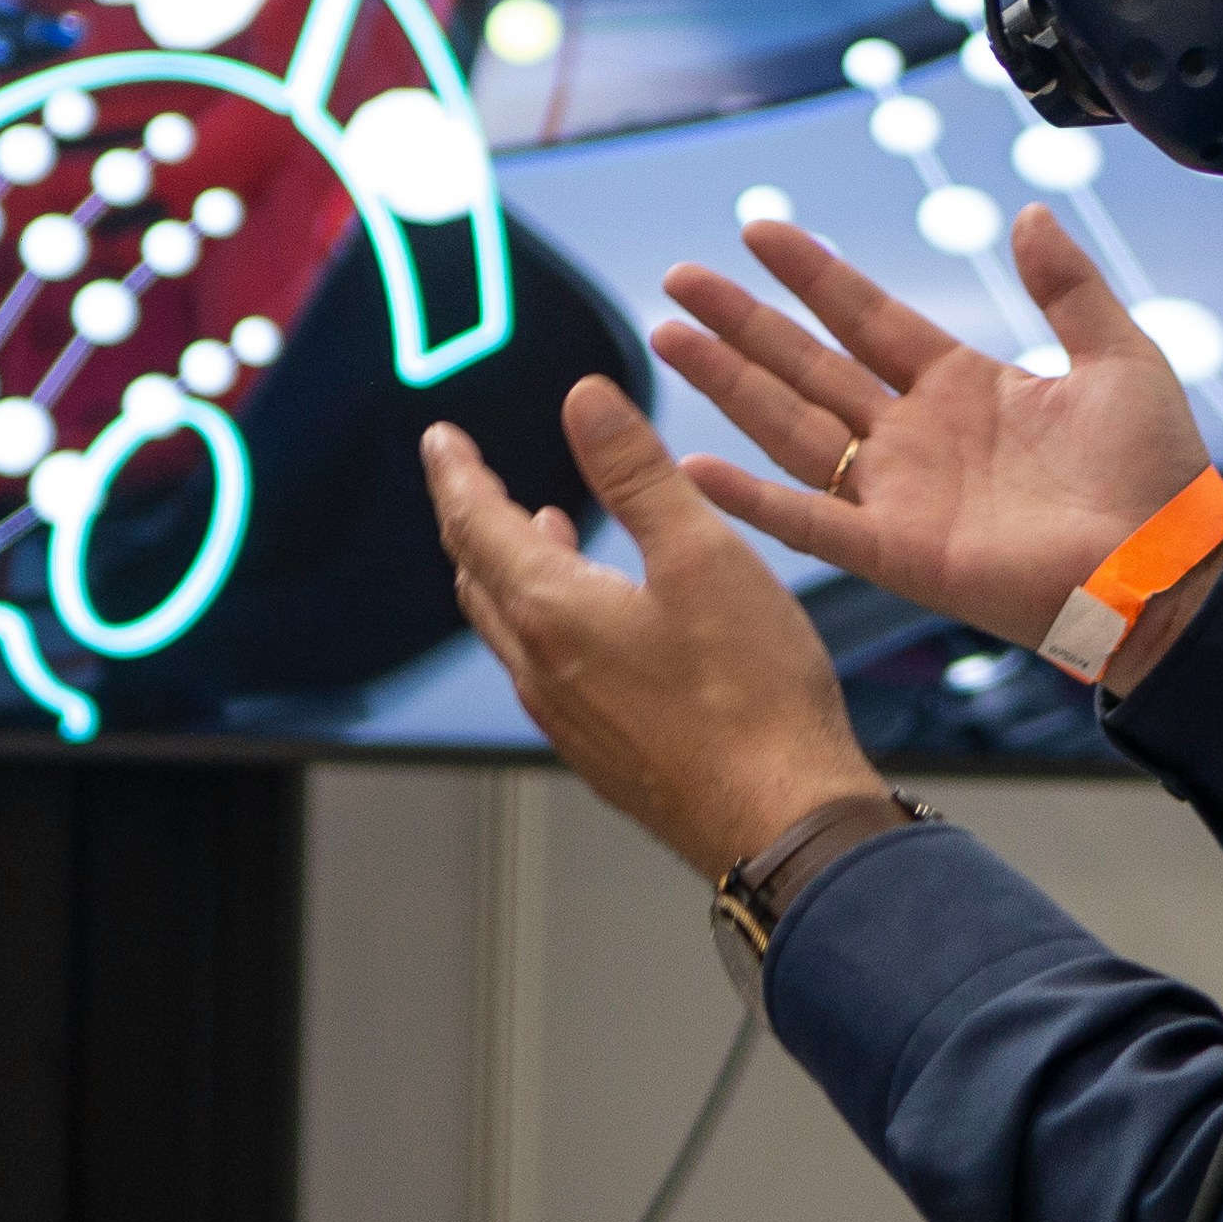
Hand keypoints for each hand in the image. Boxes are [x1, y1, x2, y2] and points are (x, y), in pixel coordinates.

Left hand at [423, 380, 882, 873]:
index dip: (455, 473)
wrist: (781, 819)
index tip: (441, 441)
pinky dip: (545, 621)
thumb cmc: (752, 697)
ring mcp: (567, 719)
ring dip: (509, 570)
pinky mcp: (601, 752)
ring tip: (539, 529)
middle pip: (479, 577)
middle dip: (473, 519)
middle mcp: (542, 670)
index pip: (475, 523)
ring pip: (510, 628)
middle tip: (473, 479)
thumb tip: (586, 402)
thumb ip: (637, 472)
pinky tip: (593, 618)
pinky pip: (544, 671)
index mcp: (552, 611)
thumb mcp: (700, 554)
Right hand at [653, 205, 1214, 656]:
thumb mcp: (1118, 355)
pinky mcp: (895, 552)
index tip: (758, 230)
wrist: (1166, 565)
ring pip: (790, 427)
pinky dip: (749, 499)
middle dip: (742, 322)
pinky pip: (807, 522)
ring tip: (668, 339)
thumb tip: (1029, 213)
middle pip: (806, 365)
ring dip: (728, 385)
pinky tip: (693, 468)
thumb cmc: (1154, 471)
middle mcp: (915, 437)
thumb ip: (1067, 286)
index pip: (866, 316)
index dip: (812, 274)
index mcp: (962, 386)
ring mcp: (897, 494)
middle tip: (679, 279)